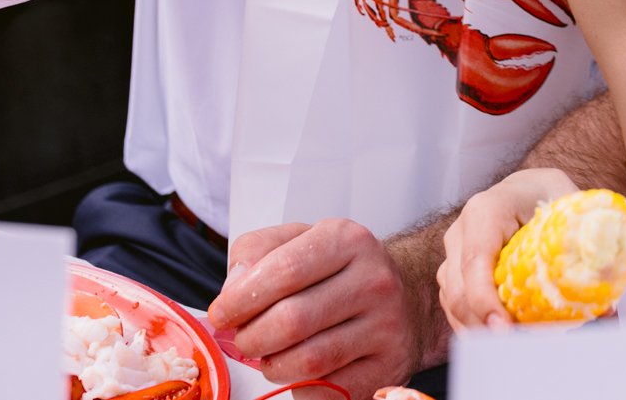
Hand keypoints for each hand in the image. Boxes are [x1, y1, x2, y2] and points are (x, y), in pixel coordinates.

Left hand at [208, 217, 435, 395]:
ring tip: (268, 356)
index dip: (241, 298)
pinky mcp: (388, 365)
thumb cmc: (338, 270)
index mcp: (348, 240)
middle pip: (292, 320)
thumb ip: (255, 252)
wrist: (404, 295)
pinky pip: (329, 389)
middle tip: (243, 341)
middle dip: (252, 338)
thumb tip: (233, 289)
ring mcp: (386, 325)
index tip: (221, 314)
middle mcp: (374, 280)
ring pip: (309, 360)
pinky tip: (299, 370)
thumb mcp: (298, 241)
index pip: (283, 270)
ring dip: (273, 365)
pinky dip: (301, 386)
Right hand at [436, 167, 581, 331]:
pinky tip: (504, 337)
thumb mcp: (570, 208)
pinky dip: (478, 327)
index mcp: (486, 210)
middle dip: (484, 325)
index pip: (475, 261)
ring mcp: (454, 253)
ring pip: (454, 303)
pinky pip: (457, 307)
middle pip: (459, 291)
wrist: (527, 187)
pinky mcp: (454, 272)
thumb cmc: (547, 195)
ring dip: (481, 331)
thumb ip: (587, 250)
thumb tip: (607, 308)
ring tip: (516, 346)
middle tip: (517, 346)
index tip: (504, 328)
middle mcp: (461, 231)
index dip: (485, 299)